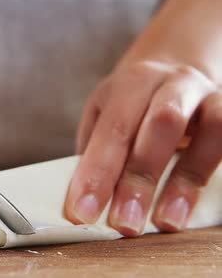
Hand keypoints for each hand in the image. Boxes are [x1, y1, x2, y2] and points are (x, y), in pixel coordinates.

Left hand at [65, 57, 221, 235]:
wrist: (178, 69)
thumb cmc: (133, 106)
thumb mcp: (105, 115)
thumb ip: (95, 152)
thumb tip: (84, 201)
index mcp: (130, 83)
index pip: (112, 130)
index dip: (97, 174)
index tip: (84, 213)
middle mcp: (172, 82)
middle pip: (160, 124)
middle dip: (140, 178)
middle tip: (125, 223)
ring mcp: (207, 94)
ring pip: (210, 127)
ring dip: (185, 180)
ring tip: (167, 221)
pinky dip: (220, 168)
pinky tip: (201, 202)